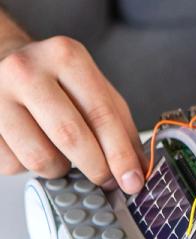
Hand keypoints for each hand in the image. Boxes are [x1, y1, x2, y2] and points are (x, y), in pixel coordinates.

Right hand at [0, 35, 145, 192]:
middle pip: (70, 137)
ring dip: (60, 169)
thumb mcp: (95, 89)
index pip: (101, 115)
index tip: (132, 181)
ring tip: (62, 155)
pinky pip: (13, 164)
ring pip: (39, 158)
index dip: (121, 155)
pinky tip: (32, 146)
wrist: (2, 60)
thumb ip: (120, 126)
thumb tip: (138, 170)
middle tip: (106, 180)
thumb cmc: (56, 79)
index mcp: (66, 56)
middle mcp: (27, 70)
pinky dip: (29, 167)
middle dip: (96, 168)